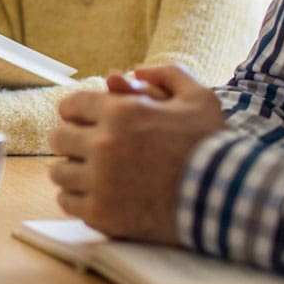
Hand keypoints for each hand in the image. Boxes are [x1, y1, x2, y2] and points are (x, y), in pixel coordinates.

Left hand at [46, 63, 223, 242]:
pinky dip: (77, 197)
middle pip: (59, 138)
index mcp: (120, 112)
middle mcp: (103, 144)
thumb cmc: (211, 145)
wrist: (224, 198)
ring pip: (59, 172)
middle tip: (87, 148)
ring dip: (73, 170)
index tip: (86, 122)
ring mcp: (100, 181)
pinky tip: (96, 194)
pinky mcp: (101, 212)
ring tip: (91, 173)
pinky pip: (67, 201)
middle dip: (72, 140)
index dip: (77, 112)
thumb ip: (167, 74)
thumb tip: (133, 71)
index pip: (70, 106)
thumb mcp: (199, 98)